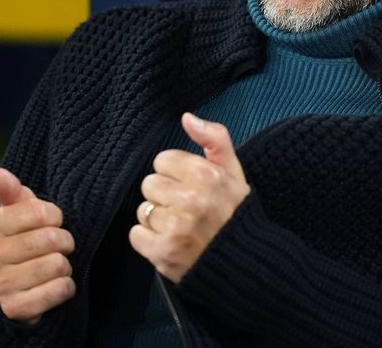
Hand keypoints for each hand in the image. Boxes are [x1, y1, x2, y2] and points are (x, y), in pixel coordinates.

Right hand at [0, 168, 75, 323]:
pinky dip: (66, 286)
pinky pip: (59, 290)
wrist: (7, 287)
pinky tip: (56, 283)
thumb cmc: (16, 239)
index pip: (40, 212)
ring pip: (58, 264)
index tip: (51, 221)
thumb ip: (9, 192)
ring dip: (64, 264)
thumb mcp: (13, 212)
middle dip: (63, 240)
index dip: (55, 216)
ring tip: (54, 264)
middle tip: (58, 245)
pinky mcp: (15, 309)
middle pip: (52, 239)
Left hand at [130, 113, 250, 281]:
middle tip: (185, 209)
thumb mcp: (234, 171)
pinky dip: (148, 241)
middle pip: (149, 184)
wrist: (244, 263)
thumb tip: (187, 117)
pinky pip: (136, 235)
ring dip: (157, 220)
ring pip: (143, 210)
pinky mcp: (163, 252)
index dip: (176, 174)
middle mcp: (190, 199)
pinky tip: (169, 242)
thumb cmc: (235, 215)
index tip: (190, 187)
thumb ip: (214, 138)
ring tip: (180, 228)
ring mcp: (176, 227)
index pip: (163, 161)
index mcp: (206, 174)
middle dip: (164, 196)